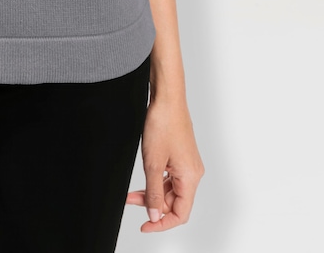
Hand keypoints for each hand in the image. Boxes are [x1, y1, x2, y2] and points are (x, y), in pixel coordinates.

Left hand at [125, 97, 203, 232]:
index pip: (180, 214)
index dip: (162, 223)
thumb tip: (154, 216)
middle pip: (174, 202)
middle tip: (130, 200)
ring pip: (170, 189)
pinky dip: (156, 180)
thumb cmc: (163, 124)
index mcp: (190, 178)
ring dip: (152, 193)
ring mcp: (187, 164)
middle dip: (152, 205)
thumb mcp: (153, 163)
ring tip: (133, 192)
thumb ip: (154, 193)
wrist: (167, 98)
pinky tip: (145, 178)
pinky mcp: (181, 155)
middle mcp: (193, 173)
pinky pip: (170, 177)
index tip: (145, 225)